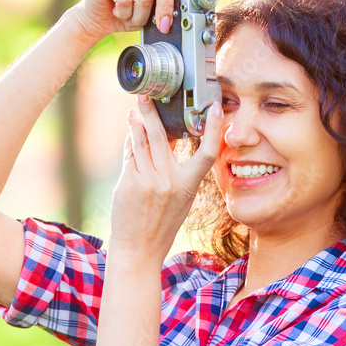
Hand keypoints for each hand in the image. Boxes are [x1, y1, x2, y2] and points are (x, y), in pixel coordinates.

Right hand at [71, 0, 219, 43]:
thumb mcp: (153, 12)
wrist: (95, 21)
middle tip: (163, 26)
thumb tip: (192, 16)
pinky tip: (117, 13)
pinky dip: (124, 14)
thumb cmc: (128, 15)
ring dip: (139, 16)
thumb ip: (169, 6)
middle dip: (166, 5)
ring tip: (130, 18)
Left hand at [107, 93, 224, 265]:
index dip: (214, 129)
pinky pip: (130, 155)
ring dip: (136, 123)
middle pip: (161, 135)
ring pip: (141, 141)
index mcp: (189, 185)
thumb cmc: (160, 224)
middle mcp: (170, 180)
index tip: (216, 108)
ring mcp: (148, 180)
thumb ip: (175, 171)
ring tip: (134, 111)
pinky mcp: (129, 182)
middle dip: (151, 112)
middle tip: (146, 95)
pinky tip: (130, 134)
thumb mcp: (179, 198)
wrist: (139, 249)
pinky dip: (130, 143)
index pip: (208, 152)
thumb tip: (164, 139)